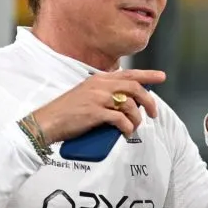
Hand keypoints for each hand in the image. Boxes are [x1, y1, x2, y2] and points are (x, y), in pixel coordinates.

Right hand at [32, 69, 166, 140]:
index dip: (147, 75)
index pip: (128, 74)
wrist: (47, 122)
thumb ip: (103, 94)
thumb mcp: (86, 95)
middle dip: (148, 101)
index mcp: (98, 79)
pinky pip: (120, 120)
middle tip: (153, 114)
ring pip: (129, 105)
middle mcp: (100, 86)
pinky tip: (126, 133)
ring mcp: (97, 99)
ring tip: (134, 128)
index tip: (161, 77)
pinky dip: (127, 127)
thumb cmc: (67, 112)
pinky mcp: (94, 114)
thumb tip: (125, 102)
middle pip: (134, 88)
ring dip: (137, 119)